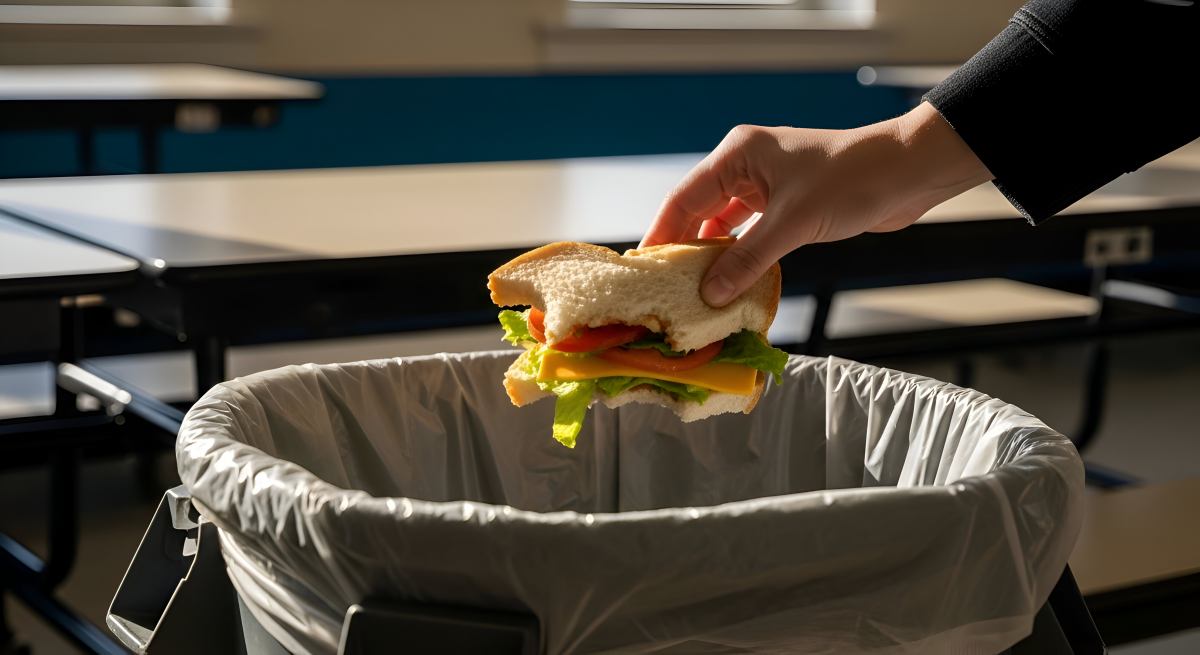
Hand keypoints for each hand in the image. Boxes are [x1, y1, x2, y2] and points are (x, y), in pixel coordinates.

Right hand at [640, 102, 991, 306]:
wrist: (908, 173)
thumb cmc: (851, 180)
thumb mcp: (793, 223)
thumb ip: (747, 259)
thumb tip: (709, 294)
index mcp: (737, 155)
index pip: (683, 199)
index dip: (661, 236)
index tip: (642, 270)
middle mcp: (745, 166)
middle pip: (698, 212)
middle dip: (683, 250)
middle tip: (663, 288)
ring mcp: (765, 185)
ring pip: (723, 225)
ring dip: (712, 256)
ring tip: (692, 291)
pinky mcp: (785, 204)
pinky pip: (749, 233)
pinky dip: (739, 256)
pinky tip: (729, 282)